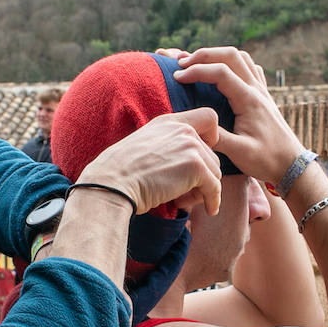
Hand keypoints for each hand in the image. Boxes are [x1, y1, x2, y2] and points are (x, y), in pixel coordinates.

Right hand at [77, 108, 222, 215]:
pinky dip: (213, 201)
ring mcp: (191, 146)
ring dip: (203, 190)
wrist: (112, 184)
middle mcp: (183, 129)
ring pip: (215, 172)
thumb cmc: (121, 173)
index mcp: (169, 122)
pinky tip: (209, 209)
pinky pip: (215, 188)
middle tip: (183, 193)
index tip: (200, 156)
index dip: (212, 137)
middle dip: (202, 176)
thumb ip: (166, 145)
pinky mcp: (195, 167)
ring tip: (182, 200)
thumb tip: (185, 165)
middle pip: (212, 155)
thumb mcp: (144, 146)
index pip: (209, 117)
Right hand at [168, 46, 302, 184]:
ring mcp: (262, 91)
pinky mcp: (263, 96)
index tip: (177, 76)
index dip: (196, 71)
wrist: (292, 165)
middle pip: (231, 55)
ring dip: (218, 55)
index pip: (220, 72)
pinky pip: (249, 67)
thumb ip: (216, 137)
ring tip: (198, 63)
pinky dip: (233, 63)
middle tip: (183, 63)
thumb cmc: (267, 160)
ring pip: (241, 57)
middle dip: (204, 55)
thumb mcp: (239, 153)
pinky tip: (222, 72)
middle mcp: (257, 90)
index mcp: (249, 100)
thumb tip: (195, 125)